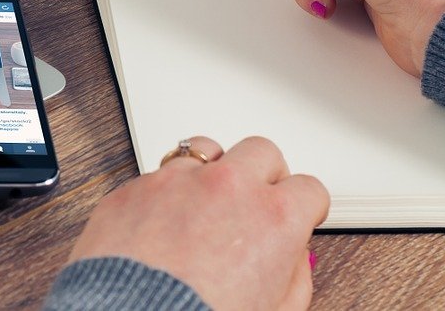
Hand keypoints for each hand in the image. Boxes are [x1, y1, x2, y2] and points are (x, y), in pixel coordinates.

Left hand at [69, 136, 328, 309]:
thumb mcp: (275, 310)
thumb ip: (293, 275)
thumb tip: (290, 257)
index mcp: (273, 217)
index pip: (309, 189)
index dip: (305, 206)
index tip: (297, 213)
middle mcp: (227, 187)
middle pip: (261, 151)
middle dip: (263, 175)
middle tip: (254, 202)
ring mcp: (177, 180)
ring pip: (205, 149)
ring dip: (211, 171)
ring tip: (204, 202)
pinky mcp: (135, 186)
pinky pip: (158, 174)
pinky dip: (166, 192)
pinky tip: (162, 220)